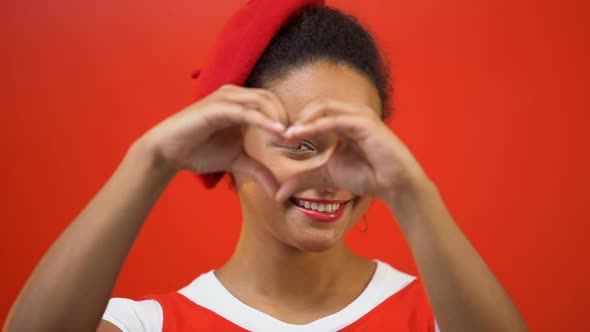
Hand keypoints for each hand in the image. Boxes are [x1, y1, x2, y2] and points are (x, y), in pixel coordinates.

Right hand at [140, 84, 286, 194]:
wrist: (168, 152)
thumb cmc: (200, 151)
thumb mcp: (237, 161)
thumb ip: (258, 170)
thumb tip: (278, 190)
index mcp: (241, 104)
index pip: (273, 105)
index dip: (288, 120)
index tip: (301, 141)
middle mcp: (235, 96)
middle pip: (272, 99)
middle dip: (288, 118)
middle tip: (299, 140)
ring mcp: (225, 98)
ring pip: (261, 101)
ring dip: (279, 118)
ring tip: (290, 138)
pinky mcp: (216, 107)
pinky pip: (246, 111)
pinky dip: (263, 120)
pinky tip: (277, 132)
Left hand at [276, 99, 428, 204]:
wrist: (394, 185)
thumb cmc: (366, 176)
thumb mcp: (325, 176)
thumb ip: (302, 179)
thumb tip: (277, 193)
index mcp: (342, 120)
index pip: (312, 113)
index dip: (294, 124)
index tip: (275, 139)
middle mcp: (350, 113)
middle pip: (315, 106)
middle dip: (295, 119)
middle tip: (278, 136)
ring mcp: (358, 115)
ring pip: (323, 108)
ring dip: (302, 120)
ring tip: (286, 136)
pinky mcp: (365, 122)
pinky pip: (334, 119)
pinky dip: (315, 126)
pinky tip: (299, 135)